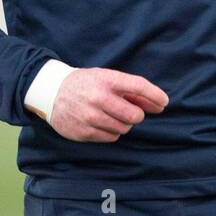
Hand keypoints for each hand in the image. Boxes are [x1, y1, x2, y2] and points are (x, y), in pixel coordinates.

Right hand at [48, 67, 167, 142]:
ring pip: (124, 128)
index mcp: (107, 80)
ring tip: (111, 115)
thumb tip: (159, 104)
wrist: (51, 92)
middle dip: (137, 114)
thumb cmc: (86, 84)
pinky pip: (111, 137)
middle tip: (128, 110)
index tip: (164, 102)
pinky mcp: (83, 132)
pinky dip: (112, 131)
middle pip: (135, 115)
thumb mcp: (107, 78)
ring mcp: (90, 116)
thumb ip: (131, 91)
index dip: (155, 95)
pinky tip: (102, 122)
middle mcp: (98, 98)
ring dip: (123, 123)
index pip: (139, 86)